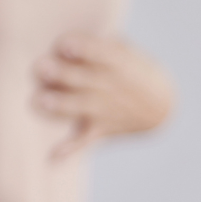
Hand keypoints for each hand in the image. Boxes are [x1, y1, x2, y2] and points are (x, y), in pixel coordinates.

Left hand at [33, 33, 172, 155]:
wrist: (160, 106)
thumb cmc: (132, 69)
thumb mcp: (126, 51)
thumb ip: (99, 46)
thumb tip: (64, 45)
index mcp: (119, 62)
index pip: (101, 53)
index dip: (84, 49)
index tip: (65, 45)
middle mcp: (111, 86)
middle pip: (84, 79)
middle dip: (62, 74)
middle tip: (41, 67)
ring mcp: (105, 110)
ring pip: (80, 107)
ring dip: (61, 104)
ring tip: (40, 100)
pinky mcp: (100, 129)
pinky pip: (84, 140)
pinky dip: (69, 149)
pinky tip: (53, 157)